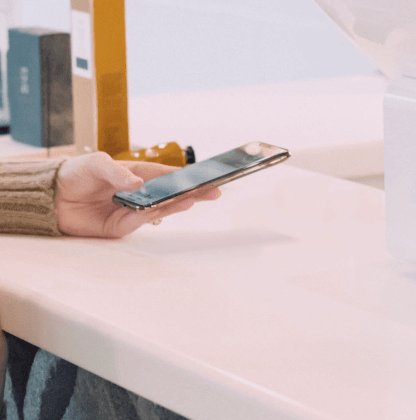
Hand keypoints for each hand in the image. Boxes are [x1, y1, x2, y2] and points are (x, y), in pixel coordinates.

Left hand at [56, 152, 220, 237]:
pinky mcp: (121, 226)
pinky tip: (169, 206)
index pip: (167, 175)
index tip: (206, 177)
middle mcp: (138, 193)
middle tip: (214, 191)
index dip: (187, 176)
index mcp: (136, 174)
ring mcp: (131, 210)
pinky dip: (156, 214)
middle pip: (171, 193)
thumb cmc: (74, 174)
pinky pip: (142, 220)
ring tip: (195, 197)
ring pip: (161, 208)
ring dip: (179, 203)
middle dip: (193, 192)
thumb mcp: (95, 163)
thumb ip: (117, 172)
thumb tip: (137, 183)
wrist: (50, 198)